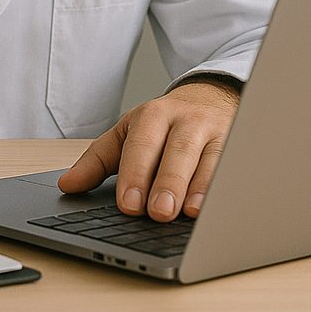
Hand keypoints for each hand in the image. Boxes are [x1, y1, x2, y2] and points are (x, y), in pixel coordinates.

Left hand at [56, 80, 238, 220]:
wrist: (211, 97)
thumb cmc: (165, 125)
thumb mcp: (127, 134)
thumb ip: (97, 161)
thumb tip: (67, 186)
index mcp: (153, 116)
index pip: (142, 144)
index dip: (135, 174)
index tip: (128, 204)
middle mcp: (187, 121)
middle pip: (178, 151)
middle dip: (168, 182)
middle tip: (158, 212)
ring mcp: (218, 131)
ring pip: (212, 158)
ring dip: (202, 187)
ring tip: (192, 213)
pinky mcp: (242, 144)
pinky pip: (237, 166)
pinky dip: (231, 186)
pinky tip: (226, 206)